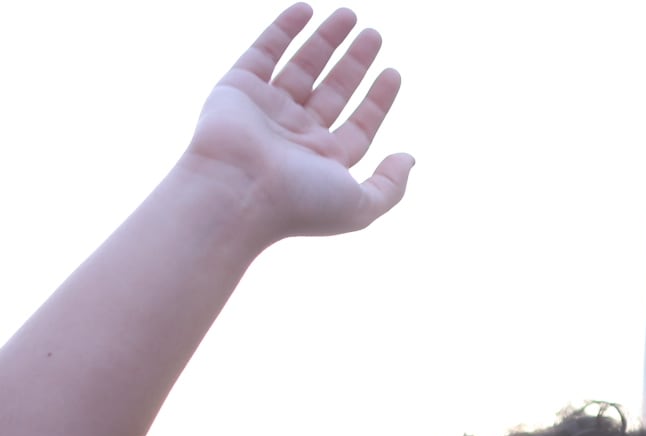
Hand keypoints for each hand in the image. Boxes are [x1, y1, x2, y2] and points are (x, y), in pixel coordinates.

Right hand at [186, 5, 413, 242]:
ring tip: (350, 14)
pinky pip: (264, 52)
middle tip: (374, 35)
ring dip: (326, 40)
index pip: (358, 126)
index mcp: (322, 163)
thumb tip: (409, 159)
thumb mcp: (360, 206)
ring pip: (302, 67)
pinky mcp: (238, 88)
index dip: (378, 100)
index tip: (393, 73)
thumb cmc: (298, 203)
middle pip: (333, 92)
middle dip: (354, 63)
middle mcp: (295, 136)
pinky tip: (306, 9)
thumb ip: (390, 186)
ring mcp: (266, 111)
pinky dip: (283, 29)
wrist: (236, 193)